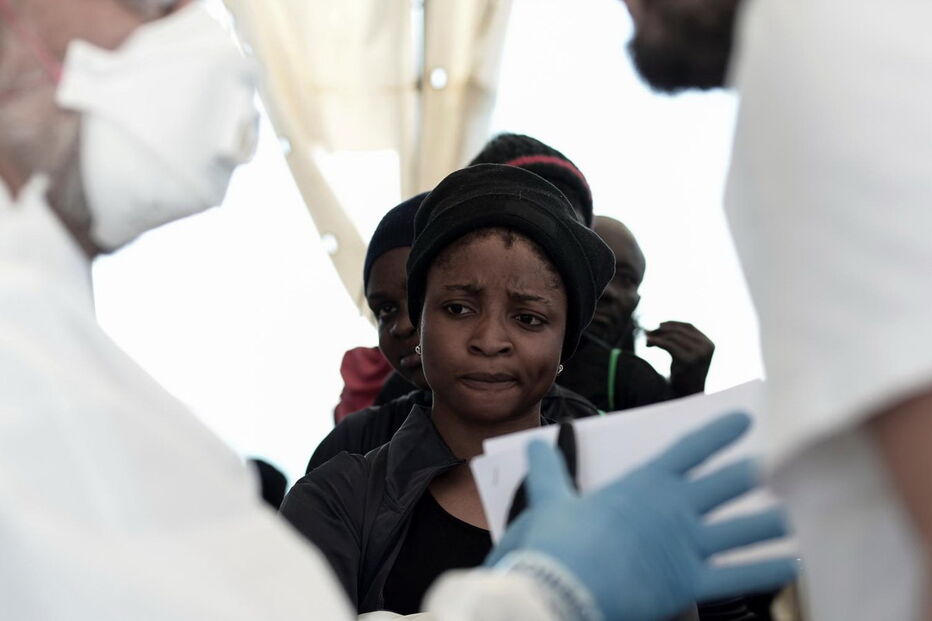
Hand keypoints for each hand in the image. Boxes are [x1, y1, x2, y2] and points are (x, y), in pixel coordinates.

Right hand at [488, 413, 795, 620]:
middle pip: (726, 484)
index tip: (745, 419)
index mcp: (643, 484)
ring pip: (743, 529)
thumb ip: (547, 471)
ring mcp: (686, 545)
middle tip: (774, 464)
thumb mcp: (547, 501)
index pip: (689, 449)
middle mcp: (673, 508)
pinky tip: (792, 564)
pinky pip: (738, 576)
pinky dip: (768, 570)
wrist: (558, 590)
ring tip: (789, 515)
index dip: (720, 432)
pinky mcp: (689, 583)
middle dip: (751, 473)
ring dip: (770, 522)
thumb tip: (535, 444)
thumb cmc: (552, 545)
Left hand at [646, 321, 714, 396]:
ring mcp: (698, 354)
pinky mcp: (688, 360)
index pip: (689, 326)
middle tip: (647, 332)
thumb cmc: (684, 376)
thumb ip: (680, 340)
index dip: (672, 323)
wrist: (688, 396)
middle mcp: (706, 347)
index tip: (658, 325)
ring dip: (657, 336)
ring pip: (672, 337)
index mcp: (709, 344)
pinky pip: (668, 345)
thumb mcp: (686, 354)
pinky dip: (656, 342)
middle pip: (679, 331)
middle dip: (661, 330)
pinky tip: (648, 343)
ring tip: (646, 340)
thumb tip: (658, 325)